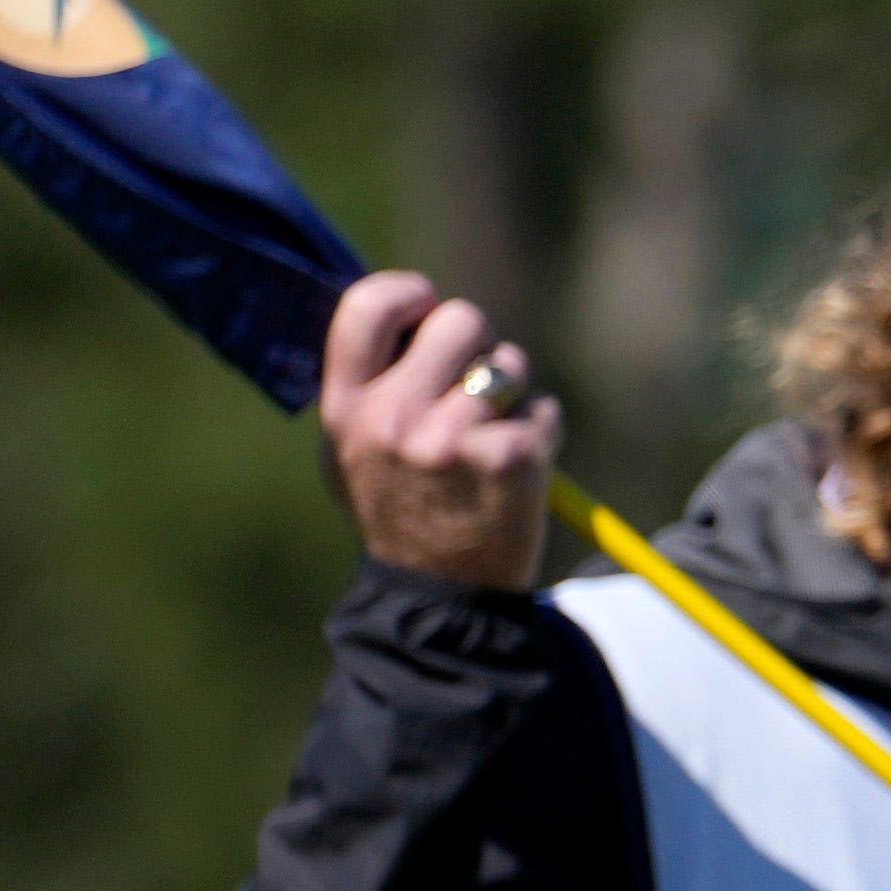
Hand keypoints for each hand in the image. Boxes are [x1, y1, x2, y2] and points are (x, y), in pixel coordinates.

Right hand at [322, 270, 558, 589]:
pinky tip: (517, 471)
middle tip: (471, 386)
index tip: (426, 308)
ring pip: (509, 363)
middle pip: (459, 318)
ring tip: (490, 438)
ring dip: (511, 391)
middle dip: (476, 343)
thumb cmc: (401, 509)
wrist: (442, 598)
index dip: (407, 293)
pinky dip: (540, 432)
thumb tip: (408, 309)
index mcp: (347, 409)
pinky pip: (543, 409)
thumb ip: (370, 381)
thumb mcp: (353, 450)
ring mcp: (452, 439)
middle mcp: (393, 419)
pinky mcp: (509, 458)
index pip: (368, 304)